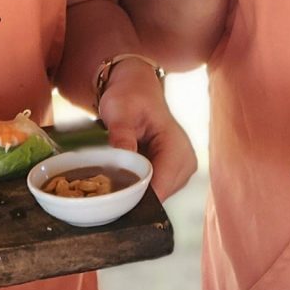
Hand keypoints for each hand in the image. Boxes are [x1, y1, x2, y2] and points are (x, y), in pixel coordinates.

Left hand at [96, 59, 198, 201]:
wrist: (136, 91)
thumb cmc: (129, 97)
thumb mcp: (120, 111)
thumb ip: (121, 135)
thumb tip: (123, 158)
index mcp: (177, 148)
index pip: (160, 187)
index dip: (134, 196)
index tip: (110, 197)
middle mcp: (185, 163)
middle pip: (157, 196)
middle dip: (131, 195)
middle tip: (105, 186)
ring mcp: (180, 172)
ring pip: (154, 198)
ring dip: (133, 192)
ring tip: (114, 177)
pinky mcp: (171, 176)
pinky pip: (153, 191)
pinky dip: (137, 187)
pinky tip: (124, 176)